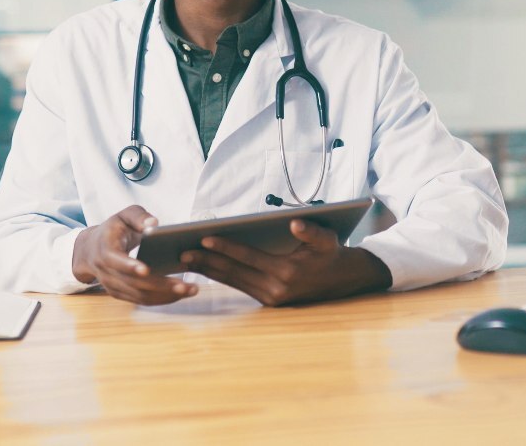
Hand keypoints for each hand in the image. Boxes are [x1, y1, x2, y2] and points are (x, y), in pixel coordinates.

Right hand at [72, 205, 198, 304]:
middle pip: (134, 283)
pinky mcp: (121, 294)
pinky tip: (181, 294)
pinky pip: (142, 300)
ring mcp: (113, 286)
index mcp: (105, 251)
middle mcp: (107, 272)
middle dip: (160, 285)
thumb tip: (154, 224)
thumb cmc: (114, 229)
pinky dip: (162, 299)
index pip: (116, 261)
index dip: (129, 266)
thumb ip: (138, 216)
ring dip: (166, 296)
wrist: (91, 250)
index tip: (146, 269)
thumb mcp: (123, 216)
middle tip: (186, 285)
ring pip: (140, 296)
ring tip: (191, 290)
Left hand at [180, 219, 391, 305]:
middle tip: (182, 251)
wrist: (342, 281)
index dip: (225, 247)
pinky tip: (205, 269)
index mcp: (286, 271)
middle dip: (207, 262)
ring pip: (232, 282)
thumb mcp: (327, 239)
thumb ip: (311, 232)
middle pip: (233, 272)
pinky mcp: (268, 301)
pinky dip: (220, 277)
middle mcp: (275, 288)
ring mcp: (270, 297)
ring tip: (186, 260)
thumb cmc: (331, 254)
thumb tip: (295, 224)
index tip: (204, 238)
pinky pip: (239, 287)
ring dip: (208, 271)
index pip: (248, 257)